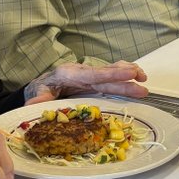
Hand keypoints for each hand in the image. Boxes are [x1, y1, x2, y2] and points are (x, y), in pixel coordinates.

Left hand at [24, 60, 148, 103]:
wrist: (42, 84)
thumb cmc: (41, 89)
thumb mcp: (37, 94)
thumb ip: (38, 99)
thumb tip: (34, 106)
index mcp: (72, 75)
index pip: (95, 74)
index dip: (113, 74)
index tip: (129, 73)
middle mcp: (84, 73)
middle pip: (108, 74)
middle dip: (126, 76)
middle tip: (142, 80)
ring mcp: (91, 76)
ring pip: (113, 73)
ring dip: (129, 74)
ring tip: (144, 79)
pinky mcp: (95, 82)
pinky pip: (112, 78)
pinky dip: (125, 78)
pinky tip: (136, 81)